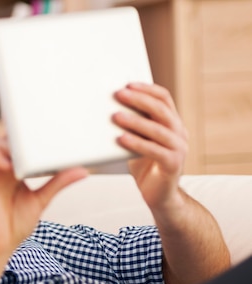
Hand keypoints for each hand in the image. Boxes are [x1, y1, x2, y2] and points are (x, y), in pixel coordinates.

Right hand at [0, 135, 87, 265]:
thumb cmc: (16, 225)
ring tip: (26, 152)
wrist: (0, 245)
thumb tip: (83, 170)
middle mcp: (4, 169)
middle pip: (9, 139)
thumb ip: (58, 183)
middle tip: (40, 136)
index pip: (22, 145)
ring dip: (10, 144)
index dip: (32, 136)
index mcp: (16, 172)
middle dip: (21, 135)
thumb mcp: (42, 200)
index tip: (50, 132)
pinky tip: (10, 165)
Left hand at [112, 83, 187, 211]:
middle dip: (139, 100)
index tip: (128, 84)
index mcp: (172, 123)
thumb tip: (108, 108)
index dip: (147, 89)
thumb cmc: (145, 167)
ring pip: (157, 129)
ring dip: (135, 121)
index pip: (164, 98)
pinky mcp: (173, 165)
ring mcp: (179, 149)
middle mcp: (179, 133)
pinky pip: (154, 150)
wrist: (160, 196)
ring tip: (115, 116)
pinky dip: (136, 143)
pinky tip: (121, 139)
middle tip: (118, 94)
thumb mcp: (138, 141)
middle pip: (161, 109)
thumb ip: (131, 126)